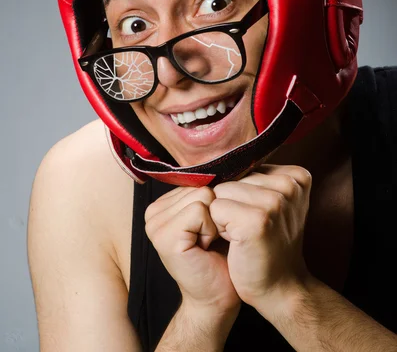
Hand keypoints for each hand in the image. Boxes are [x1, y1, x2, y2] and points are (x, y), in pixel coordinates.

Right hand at [145, 185, 240, 316]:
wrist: (219, 297)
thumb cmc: (221, 256)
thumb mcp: (212, 216)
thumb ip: (207, 190)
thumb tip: (222, 159)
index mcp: (163, 204)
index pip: (198, 178)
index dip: (215, 202)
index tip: (210, 228)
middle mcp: (154, 211)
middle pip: (201, 185)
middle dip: (215, 211)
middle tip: (210, 239)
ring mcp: (155, 224)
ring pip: (203, 195)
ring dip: (214, 221)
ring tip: (208, 243)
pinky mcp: (164, 236)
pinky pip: (200, 210)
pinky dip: (211, 229)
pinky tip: (205, 248)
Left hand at [209, 165, 311, 318]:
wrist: (281, 288)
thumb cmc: (269, 244)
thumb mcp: (273, 203)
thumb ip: (257, 178)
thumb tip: (218, 157)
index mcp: (297, 175)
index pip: (246, 166)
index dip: (243, 192)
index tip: (261, 216)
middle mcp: (290, 184)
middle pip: (233, 177)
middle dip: (233, 202)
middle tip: (251, 228)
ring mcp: (275, 202)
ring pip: (221, 191)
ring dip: (224, 215)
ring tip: (244, 234)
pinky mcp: (257, 220)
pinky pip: (215, 209)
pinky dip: (219, 228)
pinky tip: (238, 242)